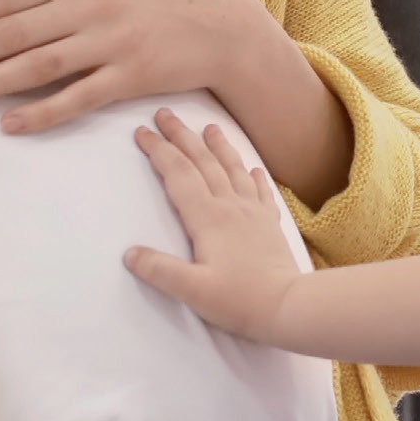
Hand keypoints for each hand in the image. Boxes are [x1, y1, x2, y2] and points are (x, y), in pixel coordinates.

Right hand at [124, 110, 308, 342]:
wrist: (290, 306)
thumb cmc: (240, 301)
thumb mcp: (192, 290)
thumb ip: (159, 270)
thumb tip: (130, 253)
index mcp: (208, 218)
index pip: (178, 174)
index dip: (158, 151)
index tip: (142, 132)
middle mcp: (231, 207)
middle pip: (203, 162)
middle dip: (181, 136)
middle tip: (165, 114)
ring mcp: (253, 213)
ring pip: (233, 169)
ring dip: (218, 146)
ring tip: (210, 127)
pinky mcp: (270, 225)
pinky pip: (261, 192)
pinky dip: (255, 176)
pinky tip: (254, 169)